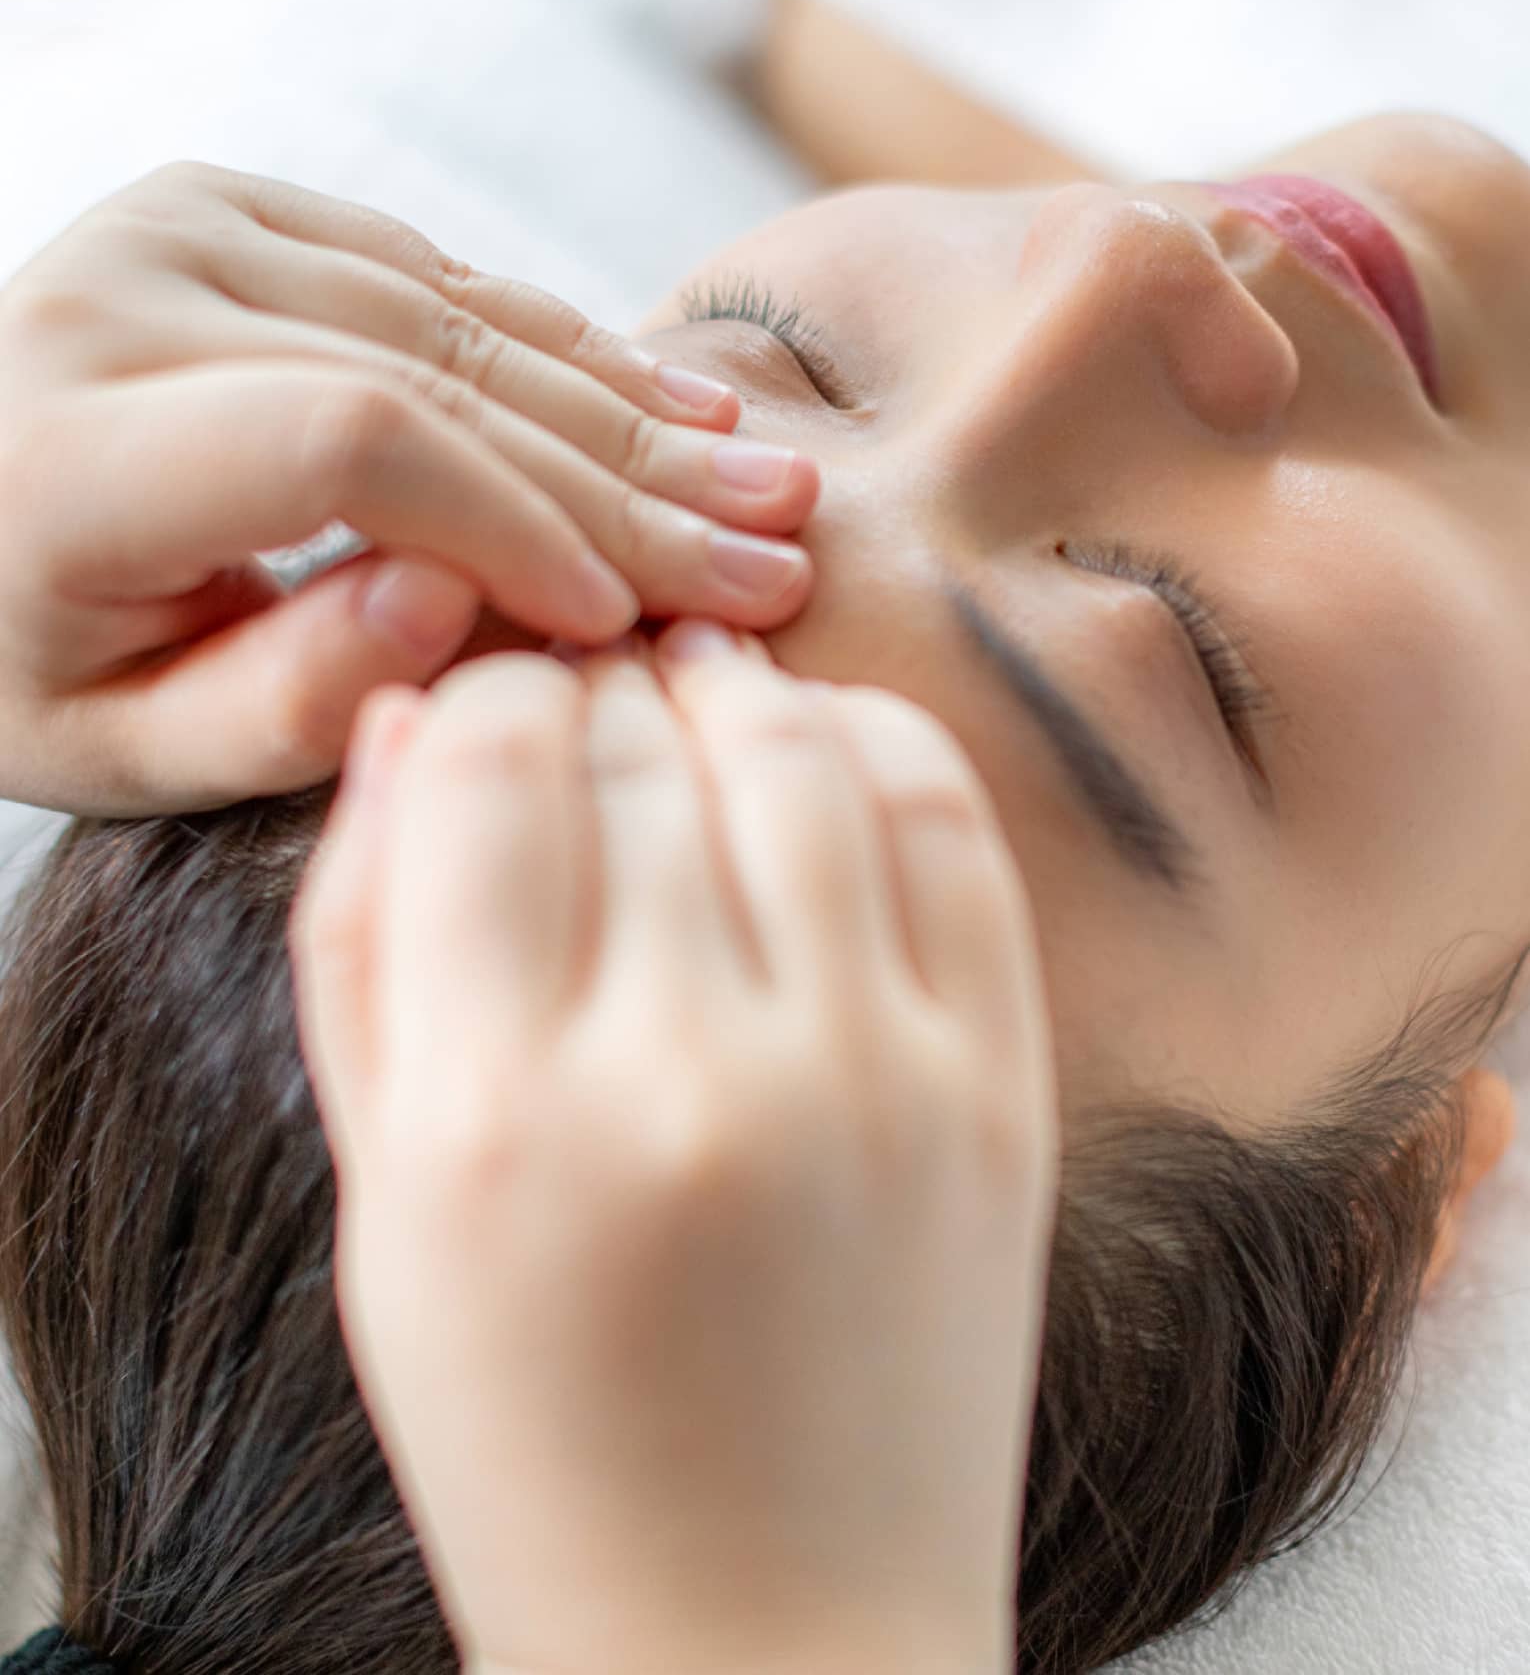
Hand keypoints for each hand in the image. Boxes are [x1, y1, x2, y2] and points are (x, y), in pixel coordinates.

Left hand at [0, 163, 816, 814]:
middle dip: (620, 482)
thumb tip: (456, 599)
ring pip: (457, 318)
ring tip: (762, 481)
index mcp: (68, 441)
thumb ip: (278, 699)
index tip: (624, 620)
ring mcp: (181, 227)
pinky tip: (674, 401)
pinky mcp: (233, 207)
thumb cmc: (19, 656)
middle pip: (427, 375)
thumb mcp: (115, 749)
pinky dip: (564, 345)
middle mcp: (123, 296)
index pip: (343, 446)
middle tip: (771, 555)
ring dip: (627, 410)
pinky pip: (437, 275)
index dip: (514, 525)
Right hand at [289, 622, 1059, 1674]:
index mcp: (497, 1120)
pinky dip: (879, 742)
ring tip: (691, 698)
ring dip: (727, 690)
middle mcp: (691, 1076)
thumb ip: (362, 949)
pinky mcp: (999, 1089)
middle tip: (583, 700)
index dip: (476, 697)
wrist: (767, 1632)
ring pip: (798, 747)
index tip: (486, 717)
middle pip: (637, 739)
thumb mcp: (383, 1212)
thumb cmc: (536, 1435)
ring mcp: (871, 1076)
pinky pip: (951, 828)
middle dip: (591, 687)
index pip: (482, 762)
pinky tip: (822, 751)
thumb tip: (404, 725)